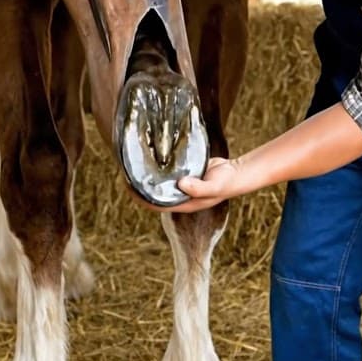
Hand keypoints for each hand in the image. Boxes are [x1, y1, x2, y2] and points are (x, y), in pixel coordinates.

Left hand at [131, 157, 258, 213]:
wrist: (236, 173)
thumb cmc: (226, 183)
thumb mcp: (214, 186)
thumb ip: (199, 187)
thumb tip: (181, 184)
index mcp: (183, 203)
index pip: (156, 204)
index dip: (140, 197)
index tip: (127, 187)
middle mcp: (179, 195)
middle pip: (154, 193)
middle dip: (139, 186)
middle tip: (125, 172)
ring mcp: (181, 184)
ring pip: (159, 182)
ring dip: (147, 176)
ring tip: (133, 164)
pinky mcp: (184, 173)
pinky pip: (167, 171)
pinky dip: (158, 167)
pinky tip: (149, 156)